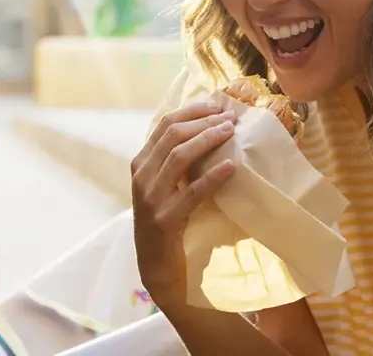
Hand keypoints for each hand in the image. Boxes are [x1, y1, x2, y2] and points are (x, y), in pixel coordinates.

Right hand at [130, 100, 236, 305]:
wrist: (157, 266)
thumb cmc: (167, 220)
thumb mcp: (165, 185)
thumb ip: (176, 160)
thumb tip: (207, 128)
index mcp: (141, 163)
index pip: (164, 124)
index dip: (192, 111)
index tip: (217, 105)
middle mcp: (141, 176)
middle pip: (172, 135)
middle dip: (204, 122)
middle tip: (230, 118)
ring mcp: (151, 198)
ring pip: (179, 157)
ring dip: (208, 140)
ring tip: (230, 132)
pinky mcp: (165, 220)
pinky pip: (192, 192)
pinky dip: (213, 176)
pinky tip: (231, 167)